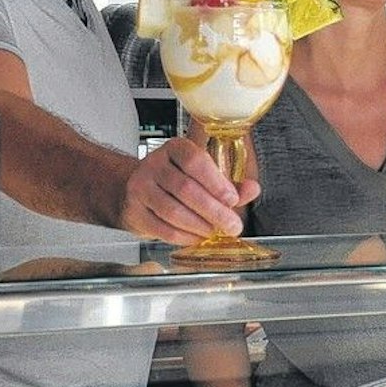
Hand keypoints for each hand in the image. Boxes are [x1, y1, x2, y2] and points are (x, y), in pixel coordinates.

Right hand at [122, 139, 259, 244]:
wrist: (134, 190)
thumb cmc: (174, 181)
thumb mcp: (202, 175)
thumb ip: (229, 183)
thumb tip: (252, 189)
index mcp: (175, 149)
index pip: (195, 161)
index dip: (216, 182)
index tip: (232, 199)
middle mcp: (154, 165)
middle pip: (186, 189)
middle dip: (214, 211)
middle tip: (232, 225)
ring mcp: (140, 187)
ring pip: (173, 211)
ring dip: (200, 226)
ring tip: (214, 231)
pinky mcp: (133, 211)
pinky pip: (162, 228)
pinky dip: (184, 237)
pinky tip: (197, 237)